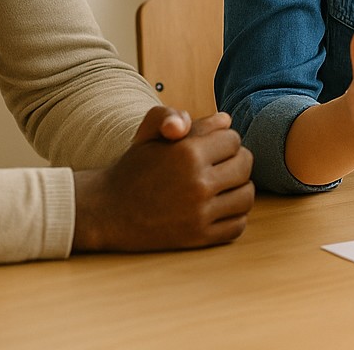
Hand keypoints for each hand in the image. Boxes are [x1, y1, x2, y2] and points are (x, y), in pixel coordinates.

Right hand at [73, 106, 254, 251]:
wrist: (106, 211)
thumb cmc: (132, 168)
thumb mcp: (148, 134)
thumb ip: (181, 117)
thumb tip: (225, 119)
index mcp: (188, 153)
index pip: (233, 139)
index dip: (223, 140)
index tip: (210, 147)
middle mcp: (197, 184)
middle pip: (245, 165)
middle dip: (236, 160)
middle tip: (221, 165)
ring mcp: (199, 214)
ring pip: (246, 196)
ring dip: (239, 188)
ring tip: (224, 186)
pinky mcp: (198, 237)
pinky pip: (238, 225)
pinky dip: (235, 216)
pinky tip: (220, 208)